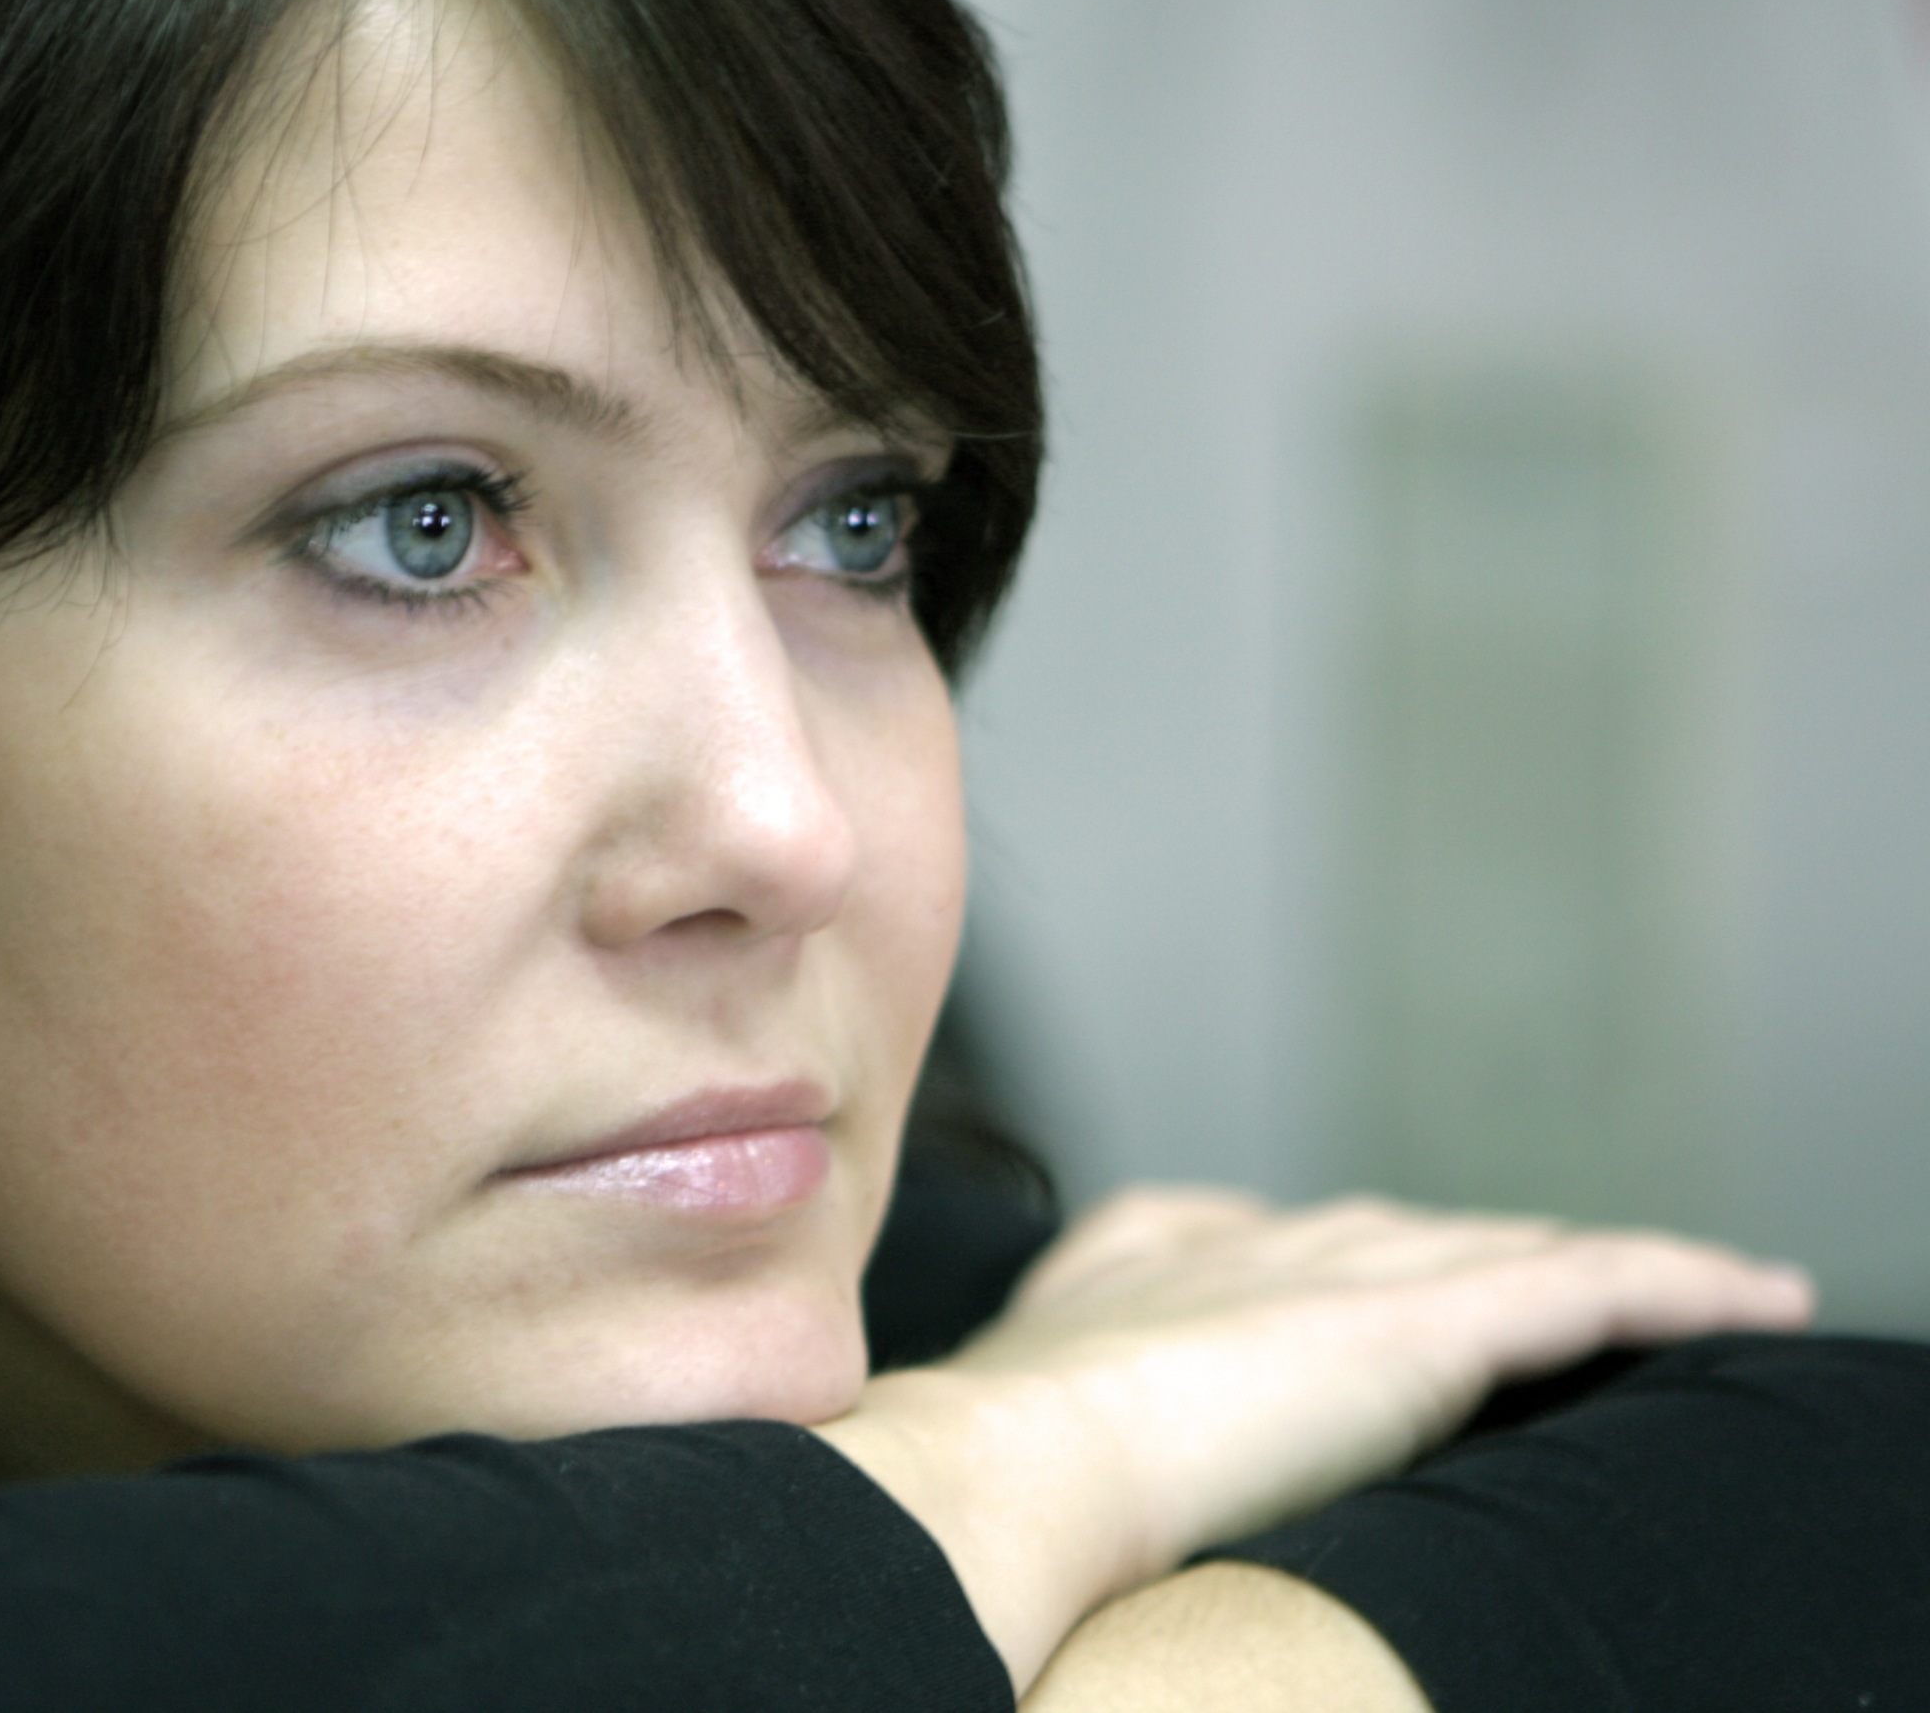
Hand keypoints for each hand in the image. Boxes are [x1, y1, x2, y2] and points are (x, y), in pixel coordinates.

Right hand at [816, 1187, 1811, 1695]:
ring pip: (1503, 1252)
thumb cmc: (983, 1491)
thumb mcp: (1014, 1441)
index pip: (1262, 1238)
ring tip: (1694, 1288)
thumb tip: (1029, 1498)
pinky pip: (1584, 1288)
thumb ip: (1050, 1433)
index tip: (1364, 1282)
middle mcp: (1240, 1245)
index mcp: (1132, 1261)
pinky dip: (1672, 1286)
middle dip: (1476, 1255)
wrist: (1000, 1472)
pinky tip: (1751, 1297)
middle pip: (1396, 1235)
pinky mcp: (1409, 1324)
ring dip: (1599, 1268)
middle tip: (1556, 1286)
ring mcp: (1326, 1274)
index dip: (1327, 1256)